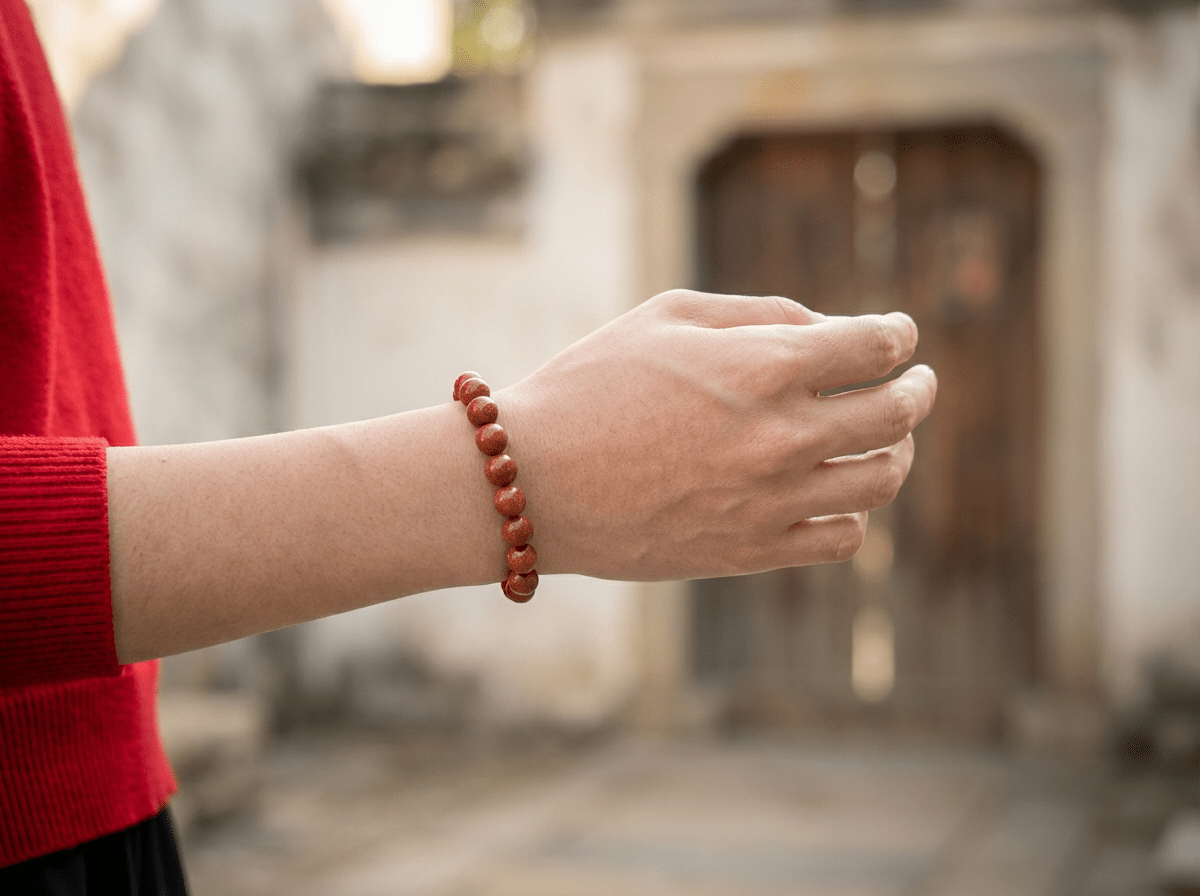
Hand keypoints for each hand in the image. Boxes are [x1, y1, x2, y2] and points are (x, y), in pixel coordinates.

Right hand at [500, 289, 936, 580]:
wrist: (530, 479)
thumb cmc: (590, 384)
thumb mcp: (667, 316)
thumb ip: (758, 313)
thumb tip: (826, 330)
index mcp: (763, 365)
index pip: (876, 344)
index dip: (898, 334)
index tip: (898, 334)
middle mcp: (781, 435)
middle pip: (895, 412)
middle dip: (918, 389)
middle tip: (916, 383)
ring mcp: (771, 500)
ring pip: (880, 480)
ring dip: (896, 451)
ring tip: (886, 440)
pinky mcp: (750, 551)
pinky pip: (841, 537)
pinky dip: (854, 513)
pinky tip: (836, 493)